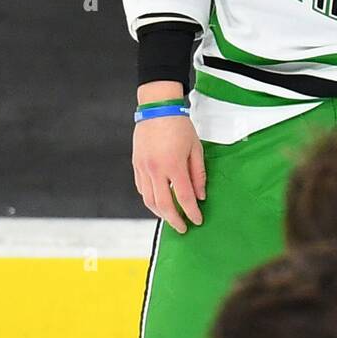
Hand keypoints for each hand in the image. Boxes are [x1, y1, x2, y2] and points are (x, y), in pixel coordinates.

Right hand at [133, 114, 205, 233]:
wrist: (157, 108)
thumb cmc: (180, 126)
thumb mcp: (196, 149)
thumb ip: (198, 174)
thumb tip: (200, 196)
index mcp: (174, 165)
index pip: (184, 197)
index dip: (192, 212)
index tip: (198, 221)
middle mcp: (156, 170)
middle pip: (164, 205)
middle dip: (174, 220)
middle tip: (183, 228)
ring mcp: (143, 168)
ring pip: (149, 200)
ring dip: (160, 213)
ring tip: (171, 218)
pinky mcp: (136, 165)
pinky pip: (142, 189)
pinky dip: (150, 199)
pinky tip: (158, 202)